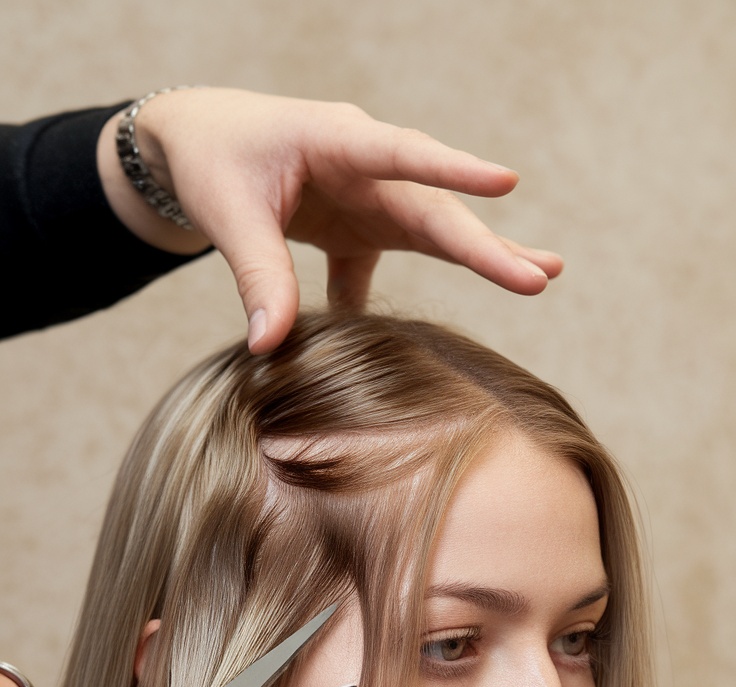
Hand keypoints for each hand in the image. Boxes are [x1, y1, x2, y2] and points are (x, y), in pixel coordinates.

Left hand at [97, 88, 562, 352]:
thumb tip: (270, 348)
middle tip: (541, 276)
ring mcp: (365, 198)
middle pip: (434, 208)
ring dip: (478, 258)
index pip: (404, 155)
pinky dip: (387, 307)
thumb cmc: (211, 161)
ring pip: (430, 232)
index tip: (506, 183)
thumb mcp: (228, 215)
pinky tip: (419, 345)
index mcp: (336, 139)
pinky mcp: (354, 227)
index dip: (454, 172)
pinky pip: (383, 265)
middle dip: (486, 244)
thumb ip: (257, 276)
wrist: (192, 141)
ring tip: (538, 277)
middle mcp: (365, 167)